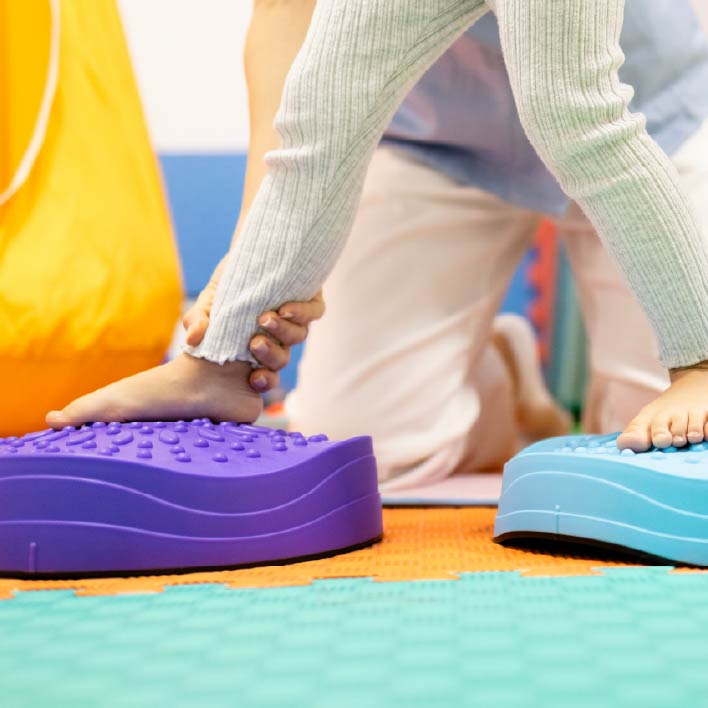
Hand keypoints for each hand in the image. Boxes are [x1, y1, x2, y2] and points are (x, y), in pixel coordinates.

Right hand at [183, 258, 324, 392]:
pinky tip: (285, 309)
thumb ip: (197, 321)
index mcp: (256, 348)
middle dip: (270, 355)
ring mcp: (296, 321)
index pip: (266, 375)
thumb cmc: (228, 285)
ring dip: (282, 331)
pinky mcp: (310, 301)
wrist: (250, 252)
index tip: (253, 379)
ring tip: (265, 319)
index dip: (264, 381)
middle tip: (254, 343)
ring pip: (297, 336)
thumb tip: (192, 339)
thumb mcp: (208, 302)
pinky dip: (300, 313)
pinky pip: (312, 313)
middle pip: (281, 359)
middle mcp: (279, 339)